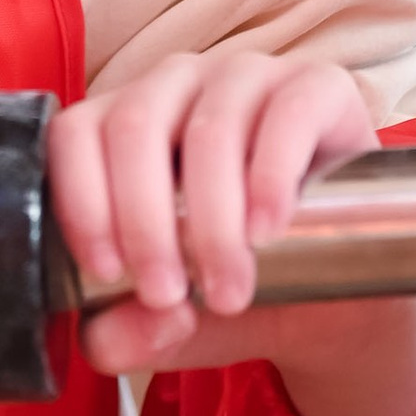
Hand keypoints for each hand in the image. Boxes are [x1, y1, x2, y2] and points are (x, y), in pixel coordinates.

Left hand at [50, 52, 415, 415]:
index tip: (107, 273)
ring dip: (211, 219)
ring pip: (209, 126)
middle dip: (145, 222)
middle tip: (169, 295)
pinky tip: (266, 230)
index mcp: (125, 125)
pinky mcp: (319, 87)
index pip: (76, 134)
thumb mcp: (176, 325)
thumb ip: (130, 334)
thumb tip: (115, 337)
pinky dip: (271, 175)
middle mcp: (179, 85)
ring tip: (227, 289)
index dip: (81, 201)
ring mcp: (249, 77)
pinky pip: (286, 112)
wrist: (340, 303)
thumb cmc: (241, 288)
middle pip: (135, 126)